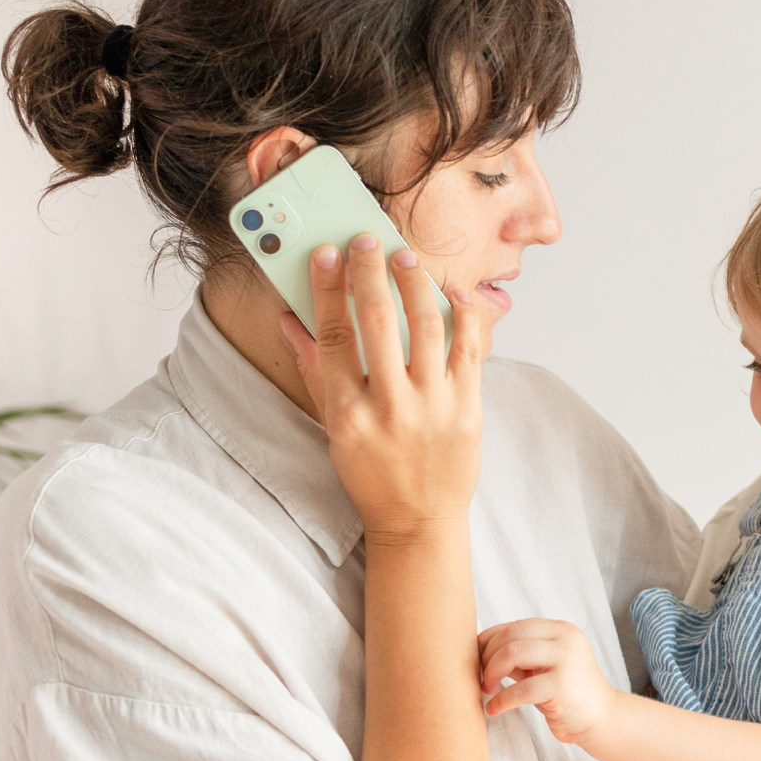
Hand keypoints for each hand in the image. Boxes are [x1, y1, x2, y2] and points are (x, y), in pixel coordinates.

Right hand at [276, 234, 505, 543]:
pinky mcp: (468, 408)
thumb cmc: (372, 474)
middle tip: (366, 240)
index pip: (333, 337)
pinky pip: (469, 348)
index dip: (327, 290)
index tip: (326, 253)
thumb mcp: (334, 429)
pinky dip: (462, 313)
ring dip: (413, 283)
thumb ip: (315, 372)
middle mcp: (390, 409)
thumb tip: (291, 320)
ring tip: (404, 257)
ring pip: (424, 326)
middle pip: (376, 322)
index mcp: (348, 415)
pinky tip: (450, 291)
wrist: (419, 521)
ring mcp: (433, 408)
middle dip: (369, 272)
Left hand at [478, 619, 621, 745]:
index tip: (477, 659)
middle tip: (482, 678)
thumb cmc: (567, 694)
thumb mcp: (543, 666)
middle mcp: (565, 638)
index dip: (488, 641)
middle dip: (488, 657)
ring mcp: (566, 660)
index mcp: (560, 629)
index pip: (514, 626)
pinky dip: (501, 700)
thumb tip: (479, 649)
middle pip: (510, 636)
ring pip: (513, 653)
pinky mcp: (562, 686)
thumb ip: (520, 655)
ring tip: (487, 689)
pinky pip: (520, 689)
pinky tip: (494, 709)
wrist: (601, 719)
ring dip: (492, 672)